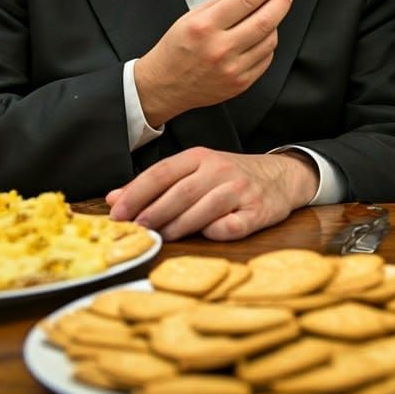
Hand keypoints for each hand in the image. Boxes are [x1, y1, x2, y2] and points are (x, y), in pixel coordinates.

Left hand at [106, 147, 318, 240]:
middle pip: (180, 193)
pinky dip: (214, 233)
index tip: (116, 214)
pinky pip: (231, 226)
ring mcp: (241, 190)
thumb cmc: (229, 177)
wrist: (281, 177)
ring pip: (203, 211)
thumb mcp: (194, 171)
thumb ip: (155, 184)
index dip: (136, 194)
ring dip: (178, 227)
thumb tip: (113, 199)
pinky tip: (204, 235)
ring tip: (162, 237)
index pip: (162, 173)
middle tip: (136, 231)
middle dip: (153, 214)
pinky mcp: (257, 211)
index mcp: (201, 156)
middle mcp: (221, 170)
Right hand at [134, 0, 291, 126]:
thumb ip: (221, 2)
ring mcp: (233, 68)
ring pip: (271, 40)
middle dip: (281, 1)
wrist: (165, 86)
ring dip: (275, 23)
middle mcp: (221, 48)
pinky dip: (267, 44)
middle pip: (266, 19)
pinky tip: (260, 38)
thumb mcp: (191, 17)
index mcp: (205, 26)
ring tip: (269, 16)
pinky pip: (266, 58)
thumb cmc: (176, 50)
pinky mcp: (241, 83)